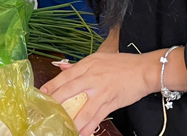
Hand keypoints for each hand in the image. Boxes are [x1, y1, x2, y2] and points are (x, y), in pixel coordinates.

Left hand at [40, 51, 160, 135]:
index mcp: (88, 65)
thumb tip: (64, 69)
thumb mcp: (99, 58)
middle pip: (69, 90)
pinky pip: (97, 117)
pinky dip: (89, 126)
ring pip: (83, 108)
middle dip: (56, 102)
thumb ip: (80, 66)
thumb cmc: (122, 63)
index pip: (65, 76)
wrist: (144, 70)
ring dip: (72, 119)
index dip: (52, 85)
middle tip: (46, 111)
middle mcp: (93, 78)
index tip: (42, 93)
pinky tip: (81, 133)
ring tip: (62, 127)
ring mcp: (102, 92)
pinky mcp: (112, 103)